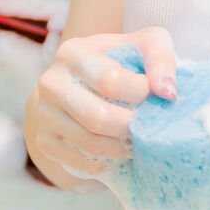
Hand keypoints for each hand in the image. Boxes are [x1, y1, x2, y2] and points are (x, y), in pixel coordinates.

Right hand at [24, 27, 174, 184]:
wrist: (82, 85)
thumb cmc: (122, 64)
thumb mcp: (145, 46)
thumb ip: (161, 59)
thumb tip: (167, 93)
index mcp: (73, 53)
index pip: (110, 81)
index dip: (141, 94)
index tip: (154, 96)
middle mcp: (51, 82)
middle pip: (98, 117)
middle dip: (131, 127)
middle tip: (148, 128)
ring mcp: (43, 113)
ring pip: (89, 142)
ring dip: (121, 148)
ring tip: (137, 141)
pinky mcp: (44, 141)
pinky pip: (79, 161)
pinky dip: (105, 162)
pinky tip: (118, 153)